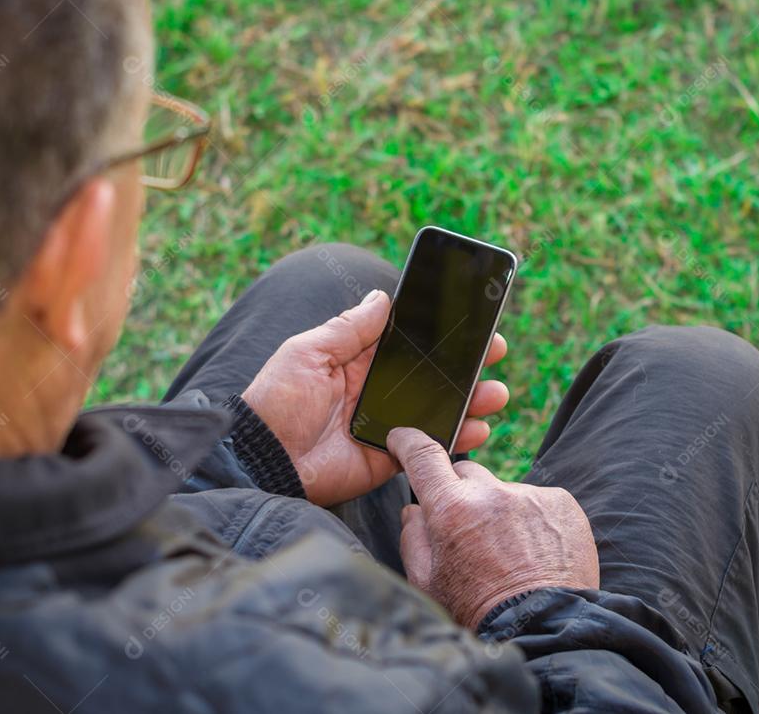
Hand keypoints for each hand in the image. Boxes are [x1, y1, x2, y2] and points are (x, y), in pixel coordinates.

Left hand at [243, 290, 509, 506]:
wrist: (263, 460)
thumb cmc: (277, 402)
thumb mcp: (308, 352)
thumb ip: (348, 328)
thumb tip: (382, 297)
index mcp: (357, 362)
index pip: (408, 344)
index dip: (440, 335)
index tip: (473, 323)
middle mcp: (377, 391)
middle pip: (432, 376)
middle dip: (467, 366)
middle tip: (495, 353)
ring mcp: (386, 425)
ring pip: (439, 410)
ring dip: (471, 401)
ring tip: (495, 394)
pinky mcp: (389, 457)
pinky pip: (429, 447)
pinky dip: (456, 439)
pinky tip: (478, 428)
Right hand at [387, 427, 599, 628]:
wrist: (545, 630)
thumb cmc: (479, 612)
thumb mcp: (427, 583)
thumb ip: (412, 538)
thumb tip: (413, 511)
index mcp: (451, 508)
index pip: (423, 456)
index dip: (409, 442)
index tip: (404, 439)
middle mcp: (492, 492)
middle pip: (467, 472)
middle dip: (462, 493)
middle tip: (469, 531)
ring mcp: (531, 495)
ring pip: (505, 491)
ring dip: (501, 511)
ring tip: (511, 554)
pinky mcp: (563, 503)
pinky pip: (539, 502)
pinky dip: (534, 520)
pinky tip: (536, 552)